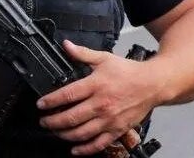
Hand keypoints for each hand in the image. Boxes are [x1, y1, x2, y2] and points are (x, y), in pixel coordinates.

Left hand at [36, 41, 160, 155]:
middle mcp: (101, 104)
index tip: (41, 104)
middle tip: (44, 121)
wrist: (152, 84)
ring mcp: (109, 119)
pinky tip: (75, 150)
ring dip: (64, 135)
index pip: (68, 95)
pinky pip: (98, 144)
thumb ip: (83, 53)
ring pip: (81, 133)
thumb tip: (66, 45)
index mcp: (96, 85)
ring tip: (55, 132)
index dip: (51, 101)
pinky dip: (85, 149)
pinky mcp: (117, 130)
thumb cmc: (128, 72)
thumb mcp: (104, 58)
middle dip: (53, 122)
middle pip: (71, 117)